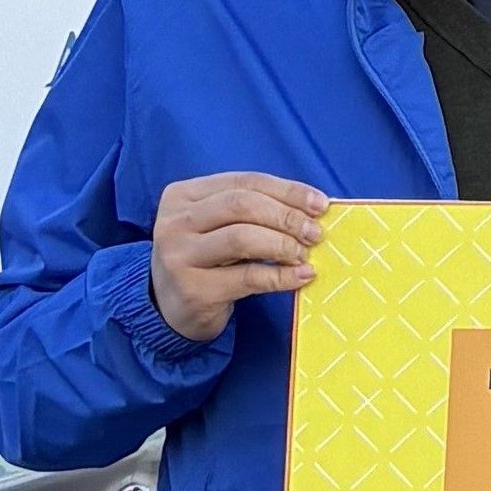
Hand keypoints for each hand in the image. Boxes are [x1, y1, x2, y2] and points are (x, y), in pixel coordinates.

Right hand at [149, 172, 327, 343]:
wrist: (170, 308)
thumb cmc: (207, 260)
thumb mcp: (220, 227)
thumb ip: (255, 212)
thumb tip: (314, 208)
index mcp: (183, 195)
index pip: (244, 182)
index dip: (287, 190)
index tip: (320, 204)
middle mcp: (175, 221)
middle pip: (242, 205)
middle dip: (287, 217)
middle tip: (315, 234)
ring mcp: (179, 255)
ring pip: (242, 238)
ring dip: (283, 244)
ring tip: (304, 255)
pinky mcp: (193, 289)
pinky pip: (247, 277)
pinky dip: (281, 276)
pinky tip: (302, 276)